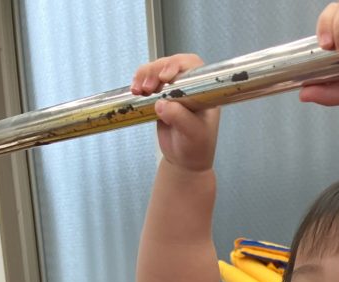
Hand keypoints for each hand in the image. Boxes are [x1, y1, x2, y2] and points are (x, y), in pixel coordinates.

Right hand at [131, 54, 218, 171]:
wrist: (184, 161)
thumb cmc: (196, 148)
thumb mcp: (193, 134)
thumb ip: (180, 117)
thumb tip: (161, 104)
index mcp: (204, 92)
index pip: (193, 66)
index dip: (177, 65)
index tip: (165, 78)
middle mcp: (189, 87)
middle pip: (171, 64)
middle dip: (156, 71)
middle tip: (148, 88)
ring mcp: (173, 90)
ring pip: (156, 70)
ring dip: (144, 75)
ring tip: (138, 91)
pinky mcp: (160, 96)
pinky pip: (147, 81)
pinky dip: (139, 82)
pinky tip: (135, 91)